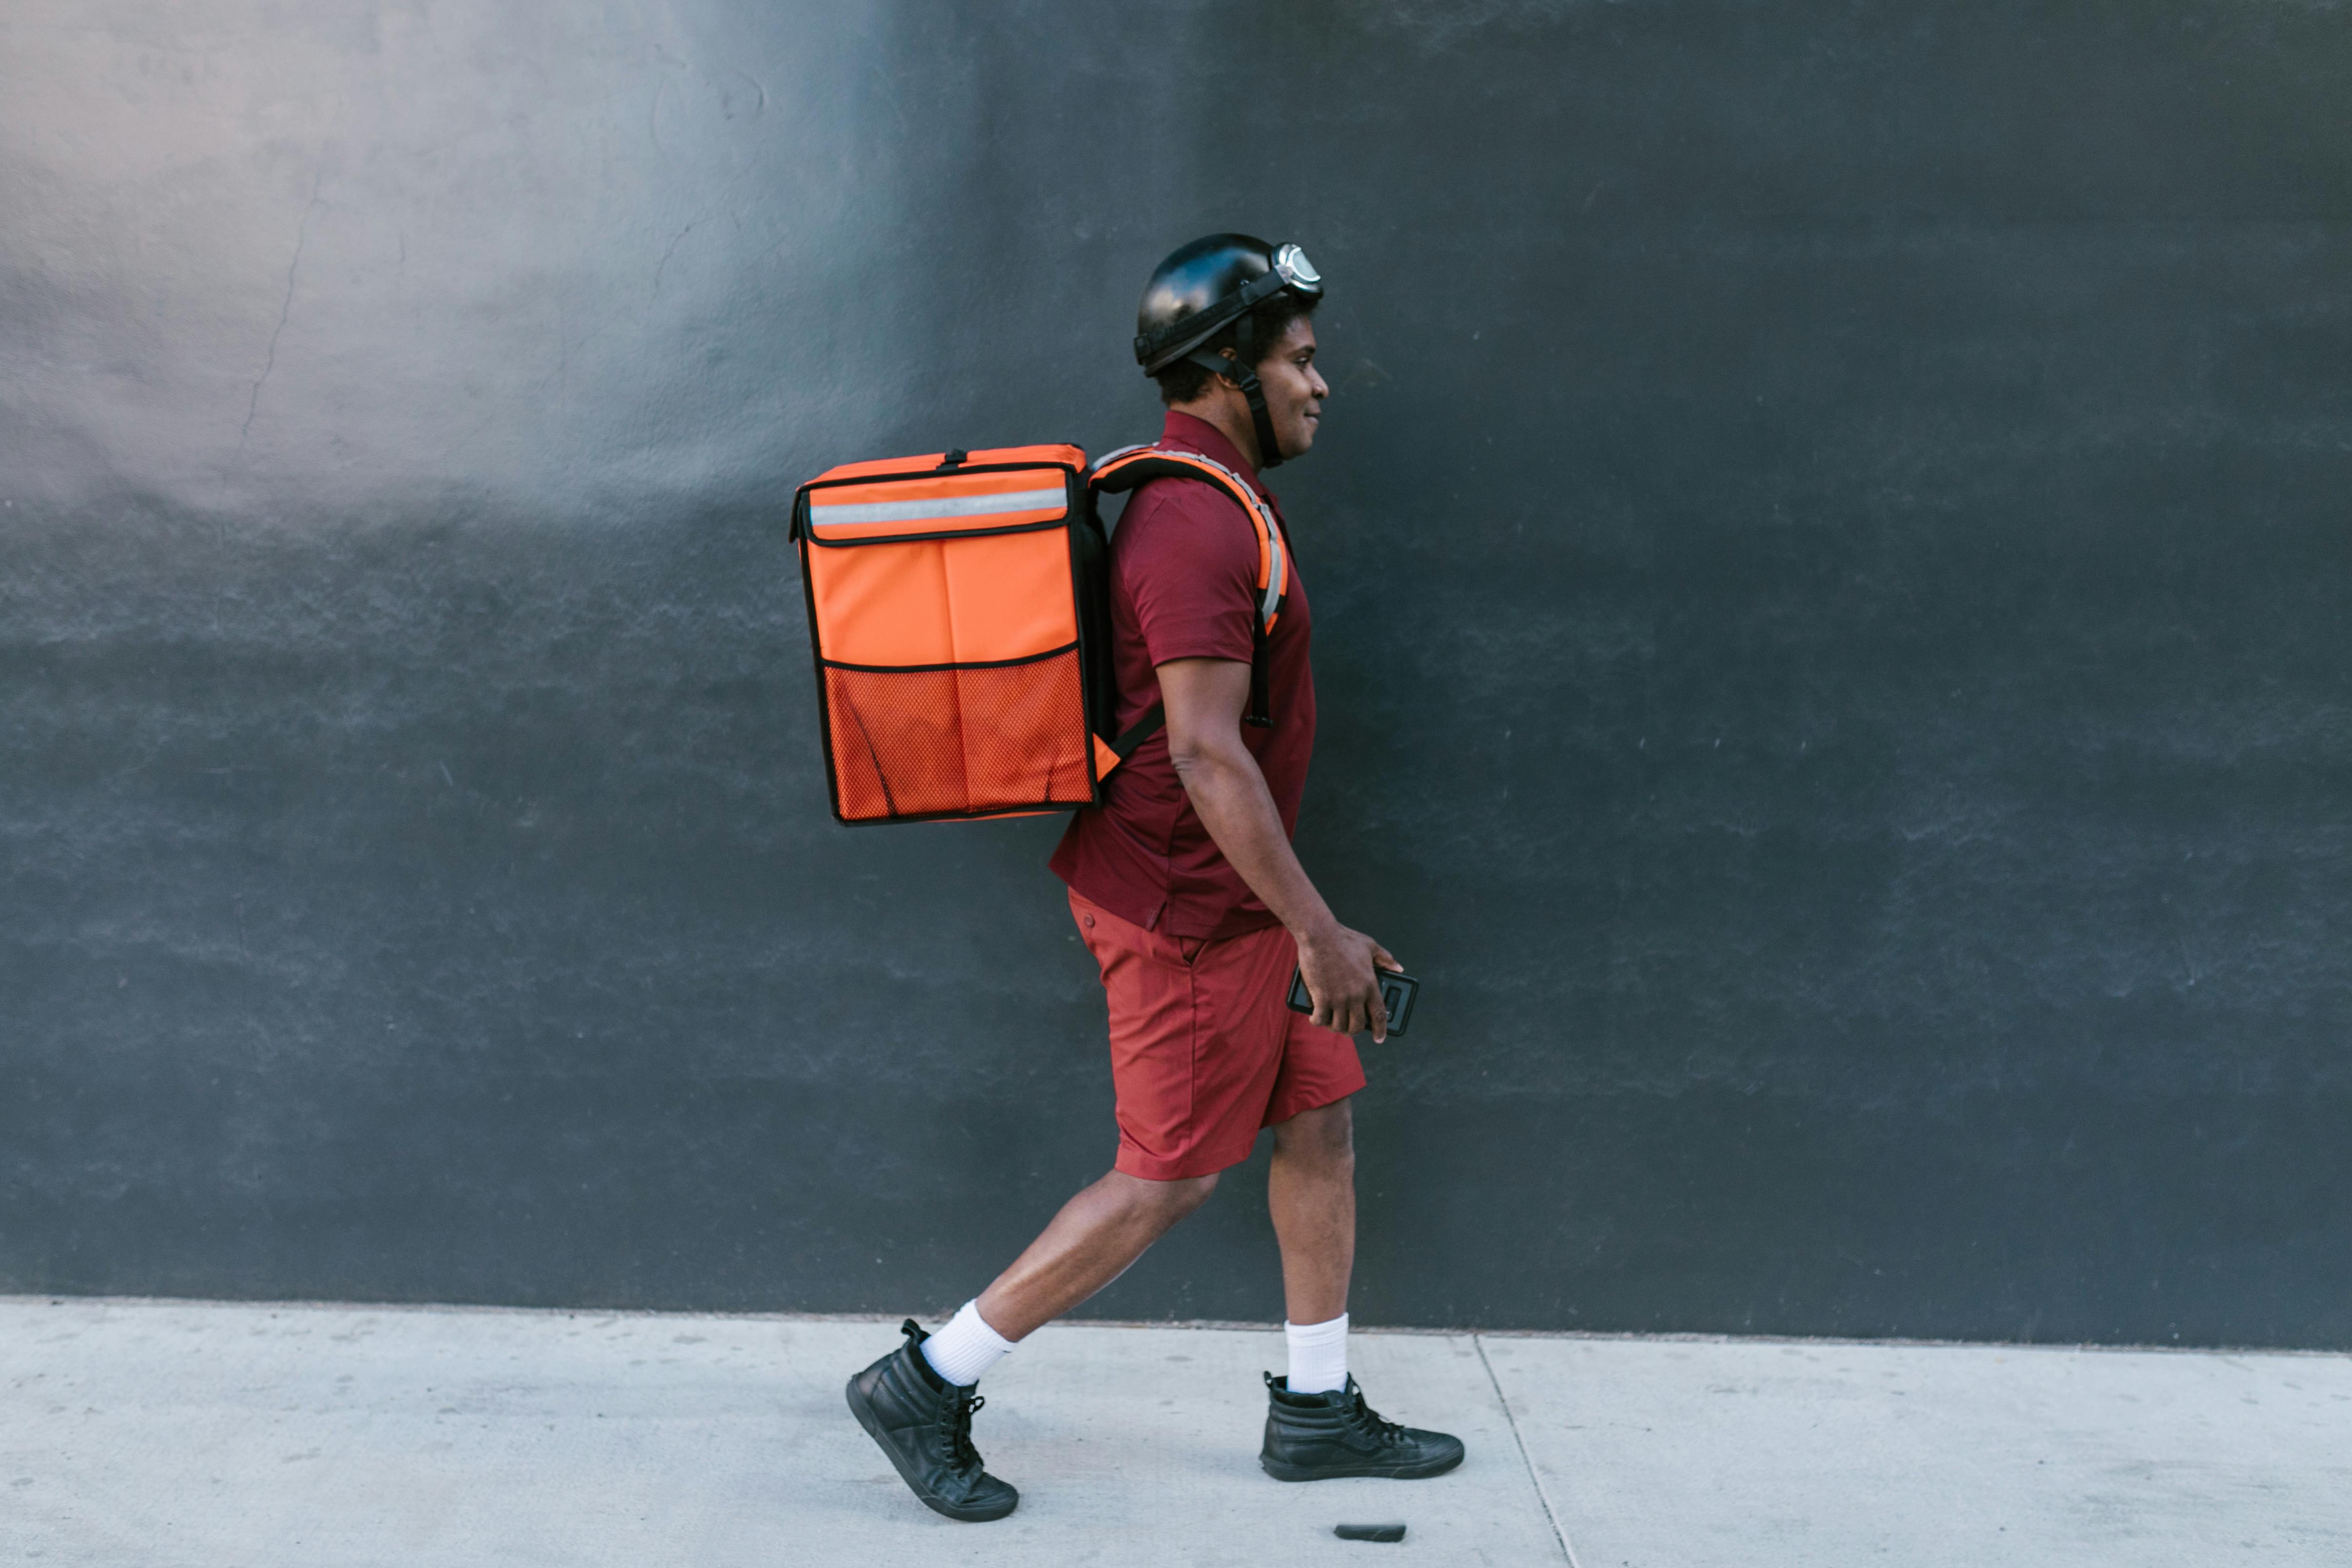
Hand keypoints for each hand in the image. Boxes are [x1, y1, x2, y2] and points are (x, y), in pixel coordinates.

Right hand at [1295, 922, 1401, 1042]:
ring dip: (1334, 1027)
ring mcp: (1339, 998)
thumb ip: (1385, 958)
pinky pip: (1320, 1019)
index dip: (1380, 1030)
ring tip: (1330, 1022)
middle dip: (1353, 1031)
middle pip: (1357, 1026)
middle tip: (1348, 1029)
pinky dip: (1317, 1021)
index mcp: (1370, 985)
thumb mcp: (1370, 946)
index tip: (1379, 1038)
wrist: (1320, 935)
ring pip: (1338, 1025)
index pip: (1379, 1014)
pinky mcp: (1322, 997)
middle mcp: (1356, 995)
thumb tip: (1399, 968)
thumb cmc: (1344, 938)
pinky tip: (1315, 1019)